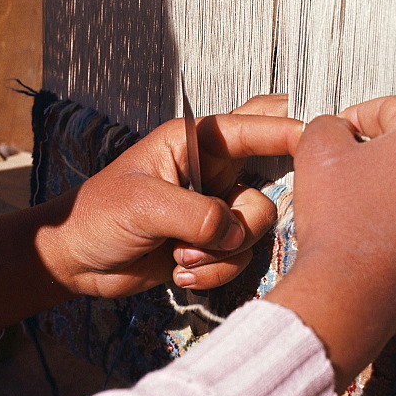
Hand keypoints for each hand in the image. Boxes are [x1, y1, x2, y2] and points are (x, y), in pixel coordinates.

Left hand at [37, 101, 301, 298]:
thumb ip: (197, 214)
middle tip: (267, 206)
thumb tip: (233, 233)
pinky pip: (239, 255)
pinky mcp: (213, 241)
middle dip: (269, 193)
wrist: (76, 261)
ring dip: (223, 250)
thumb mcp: (144, 206)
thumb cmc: (100, 215)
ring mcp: (217, 205)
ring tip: (180, 257)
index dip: (290, 130)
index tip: (320, 142)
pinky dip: (214, 269)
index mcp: (196, 140)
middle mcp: (215, 169)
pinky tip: (180, 272)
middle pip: (273, 165)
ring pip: (257, 223)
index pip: (254, 124)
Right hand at [267, 96, 395, 390]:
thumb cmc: (336, 216)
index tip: (340, 137)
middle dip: (385, 153)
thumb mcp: (317, 147)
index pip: (394, 109)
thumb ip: (330, 122)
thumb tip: (339, 128)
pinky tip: (383, 237)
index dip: (359, 117)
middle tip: (351, 171)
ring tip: (365, 207)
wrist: (349, 292)